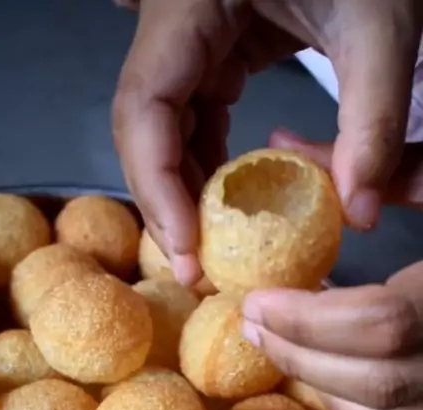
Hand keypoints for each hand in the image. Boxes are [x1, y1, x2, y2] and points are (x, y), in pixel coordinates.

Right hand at [113, 0, 421, 283]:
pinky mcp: (215, 52)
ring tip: (208, 251)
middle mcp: (176, 22)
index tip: (187, 247)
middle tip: (194, 269)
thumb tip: (360, 213)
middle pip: (142, 125)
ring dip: (182, 192)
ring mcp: (191, 38)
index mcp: (192, 3)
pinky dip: (207, 168)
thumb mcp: (380, 27)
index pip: (144, 102)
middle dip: (165, 202)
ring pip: (161, 127)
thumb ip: (373, 120)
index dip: (156, 183)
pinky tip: (227, 207)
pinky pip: (193, 118)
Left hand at [241, 137, 422, 409]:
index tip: (258, 299)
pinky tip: (324, 373)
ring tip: (275, 345)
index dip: (312, 321)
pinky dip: (354, 406)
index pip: (384, 323)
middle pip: (376, 380)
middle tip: (252, 323)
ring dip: (320, 385)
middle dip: (301, 355)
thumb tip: (283, 142)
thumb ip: (384, 168)